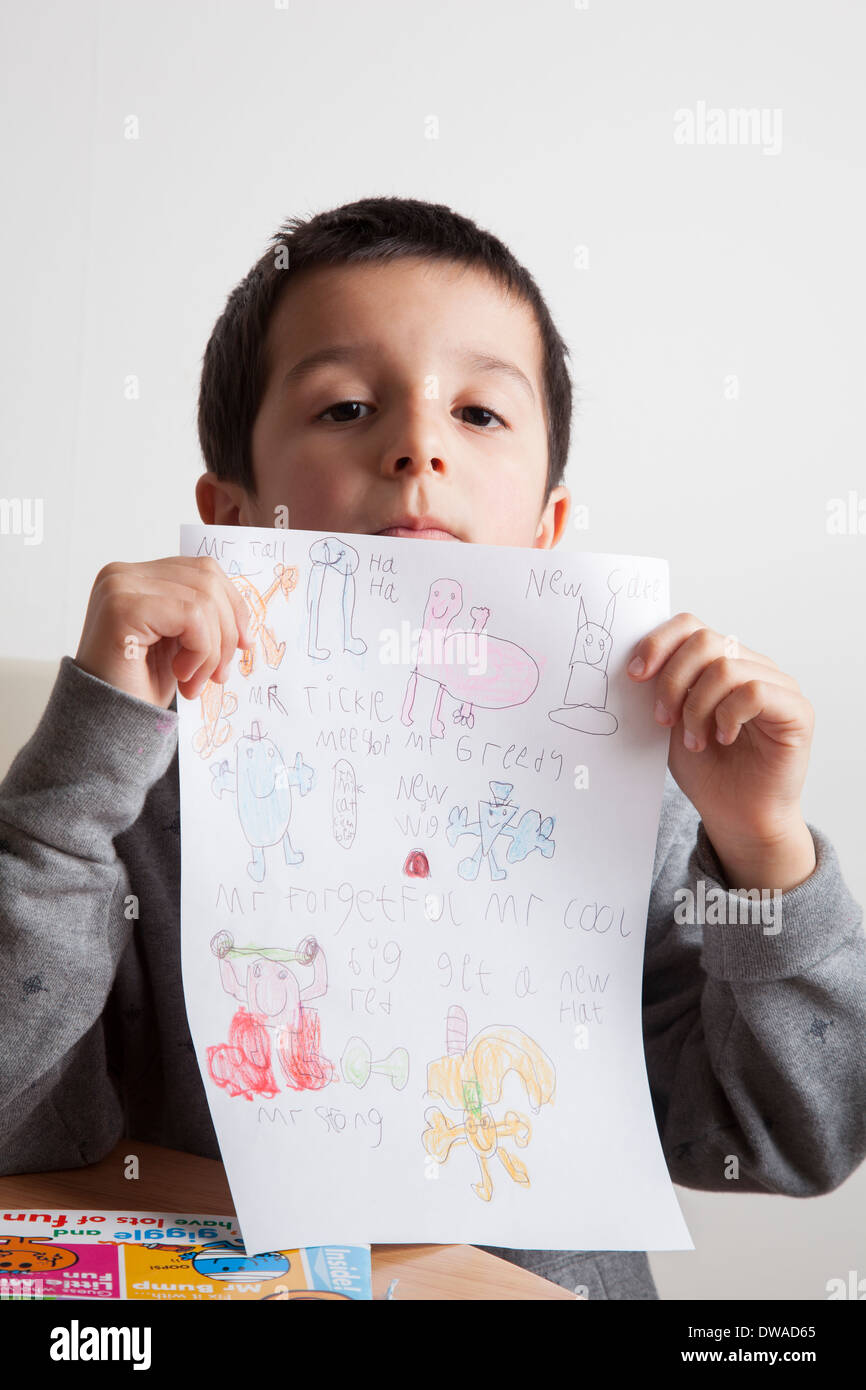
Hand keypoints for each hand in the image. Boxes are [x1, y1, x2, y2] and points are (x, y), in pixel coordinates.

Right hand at [75, 556, 253, 708]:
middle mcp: (122, 574)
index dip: (234, 605)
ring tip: (195, 682)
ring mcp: (119, 587)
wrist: (104, 725)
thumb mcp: (180, 643)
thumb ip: (203, 616)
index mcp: (136, 577)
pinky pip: (193, 616)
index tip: (245, 644)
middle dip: (227, 631)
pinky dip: (201, 652)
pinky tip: (182, 677)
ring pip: (204, 599)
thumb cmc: (139, 687)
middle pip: (207, 580)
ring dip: (213, 650)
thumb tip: (246, 615)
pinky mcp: (123, 607)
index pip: (203, 570)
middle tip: (219, 675)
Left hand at [627, 614, 815, 890]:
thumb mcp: (671, 722)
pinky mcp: (796, 709)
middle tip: (663, 720)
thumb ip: (661, 688)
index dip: (658, 643)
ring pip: (725, 667)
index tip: (634, 675)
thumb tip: (634, 662)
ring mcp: (777, 684)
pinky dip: (728, 715)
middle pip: (704, 641)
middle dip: (672, 681)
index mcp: (720, 661)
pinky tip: (723, 738)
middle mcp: (751, 665)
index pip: (690, 626)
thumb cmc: (707, 770)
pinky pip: (754, 692)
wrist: (736, 815)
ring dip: (697, 707)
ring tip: (695, 740)